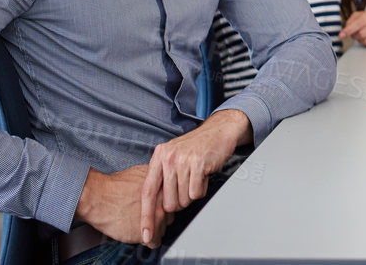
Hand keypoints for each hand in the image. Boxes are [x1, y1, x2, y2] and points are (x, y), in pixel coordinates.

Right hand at [75, 164, 168, 246]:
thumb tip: (160, 182)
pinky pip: (155, 242)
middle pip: (170, 214)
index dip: (163, 204)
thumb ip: (155, 180)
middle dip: (159, 216)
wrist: (98, 197)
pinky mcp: (148, 233)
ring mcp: (157, 218)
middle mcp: (164, 203)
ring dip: (154, 228)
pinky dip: (148, 241)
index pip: (173, 200)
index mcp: (164, 188)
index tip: (158, 207)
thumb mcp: (141, 173)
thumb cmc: (114, 186)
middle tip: (147, 216)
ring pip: (163, 229)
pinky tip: (141, 235)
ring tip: (141, 225)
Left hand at [139, 110, 249, 239]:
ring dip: (191, 194)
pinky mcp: (199, 164)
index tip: (145, 234)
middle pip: (168, 202)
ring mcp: (183, 160)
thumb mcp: (173, 156)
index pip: (148, 192)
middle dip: (179, 202)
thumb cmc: (197, 147)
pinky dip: (202, 189)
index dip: (146, 216)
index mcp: (159, 156)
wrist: (219, 130)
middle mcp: (168, 157)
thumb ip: (162, 177)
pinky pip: (197, 193)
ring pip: (183, 199)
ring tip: (196, 178)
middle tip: (187, 188)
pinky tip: (204, 175)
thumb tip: (155, 207)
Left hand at [341, 5, 365, 46]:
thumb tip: (345, 31)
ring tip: (362, 36)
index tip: (341, 35)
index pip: (360, 22)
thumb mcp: (359, 14)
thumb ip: (351, 21)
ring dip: (361, 40)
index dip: (349, 30)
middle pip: (362, 34)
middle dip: (355, 35)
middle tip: (354, 34)